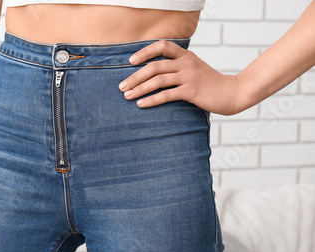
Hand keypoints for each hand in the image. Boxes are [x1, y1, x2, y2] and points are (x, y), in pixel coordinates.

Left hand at [118, 40, 245, 115]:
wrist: (232, 93)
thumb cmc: (209, 84)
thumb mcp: (194, 69)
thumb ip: (177, 67)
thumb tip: (152, 74)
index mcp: (186, 55)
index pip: (162, 46)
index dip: (145, 52)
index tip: (131, 62)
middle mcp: (186, 63)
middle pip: (154, 66)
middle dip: (134, 77)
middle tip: (121, 86)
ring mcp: (189, 76)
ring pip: (157, 81)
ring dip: (139, 89)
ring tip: (127, 96)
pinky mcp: (191, 91)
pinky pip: (166, 95)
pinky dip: (151, 100)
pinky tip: (141, 104)